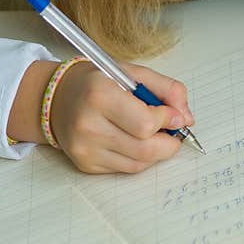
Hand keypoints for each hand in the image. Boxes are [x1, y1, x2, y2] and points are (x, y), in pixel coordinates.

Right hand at [48, 61, 192, 173]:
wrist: (57, 98)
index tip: (174, 115)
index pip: (147, 123)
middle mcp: (89, 125)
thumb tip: (186, 118)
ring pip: (140, 163)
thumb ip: (166, 90)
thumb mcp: (132, 74)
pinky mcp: (86, 165)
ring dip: (156, 151)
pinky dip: (140, 158)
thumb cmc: (98, 83)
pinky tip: (135, 142)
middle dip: (169, 142)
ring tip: (153, 134)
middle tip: (172, 131)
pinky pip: (127, 169)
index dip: (169, 121)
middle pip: (146, 149)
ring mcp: (86, 149)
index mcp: (99, 95)